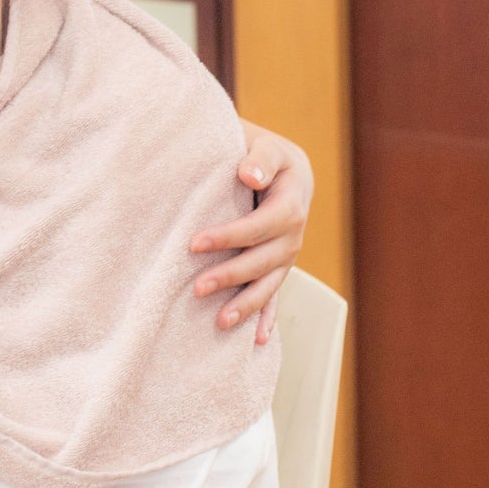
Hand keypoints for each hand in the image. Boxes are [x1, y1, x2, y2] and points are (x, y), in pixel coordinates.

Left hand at [189, 122, 312, 344]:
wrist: (287, 168)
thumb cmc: (266, 155)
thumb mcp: (266, 146)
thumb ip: (259, 158)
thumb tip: (250, 175)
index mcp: (290, 203)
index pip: (260, 225)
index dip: (230, 236)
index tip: (195, 243)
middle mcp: (293, 234)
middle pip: (263, 260)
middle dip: (231, 276)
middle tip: (197, 288)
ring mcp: (288, 254)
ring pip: (269, 284)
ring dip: (246, 304)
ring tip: (221, 322)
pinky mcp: (280, 266)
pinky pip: (275, 295)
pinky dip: (267, 317)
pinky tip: (258, 341)